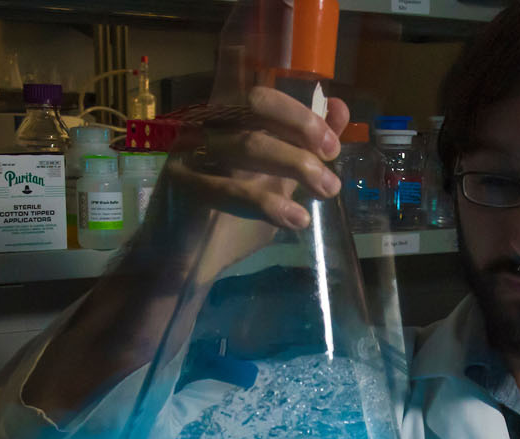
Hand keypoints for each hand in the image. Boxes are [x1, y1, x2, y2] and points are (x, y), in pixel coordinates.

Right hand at [162, 85, 349, 229]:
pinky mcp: (180, 183)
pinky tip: (297, 220)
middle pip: (254, 103)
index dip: (301, 109)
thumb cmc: (227, 220)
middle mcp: (204, 124)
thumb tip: (340, 108)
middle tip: (331, 156)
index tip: (331, 142)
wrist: (183, 265)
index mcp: (226, 119)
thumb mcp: (275, 182)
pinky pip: (230, 187)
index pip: (263, 94)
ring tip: (327, 191)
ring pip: (247, 144)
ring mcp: (188, 151)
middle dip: (301, 125)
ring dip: (297, 164)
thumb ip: (302, 147)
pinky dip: (269, 203)